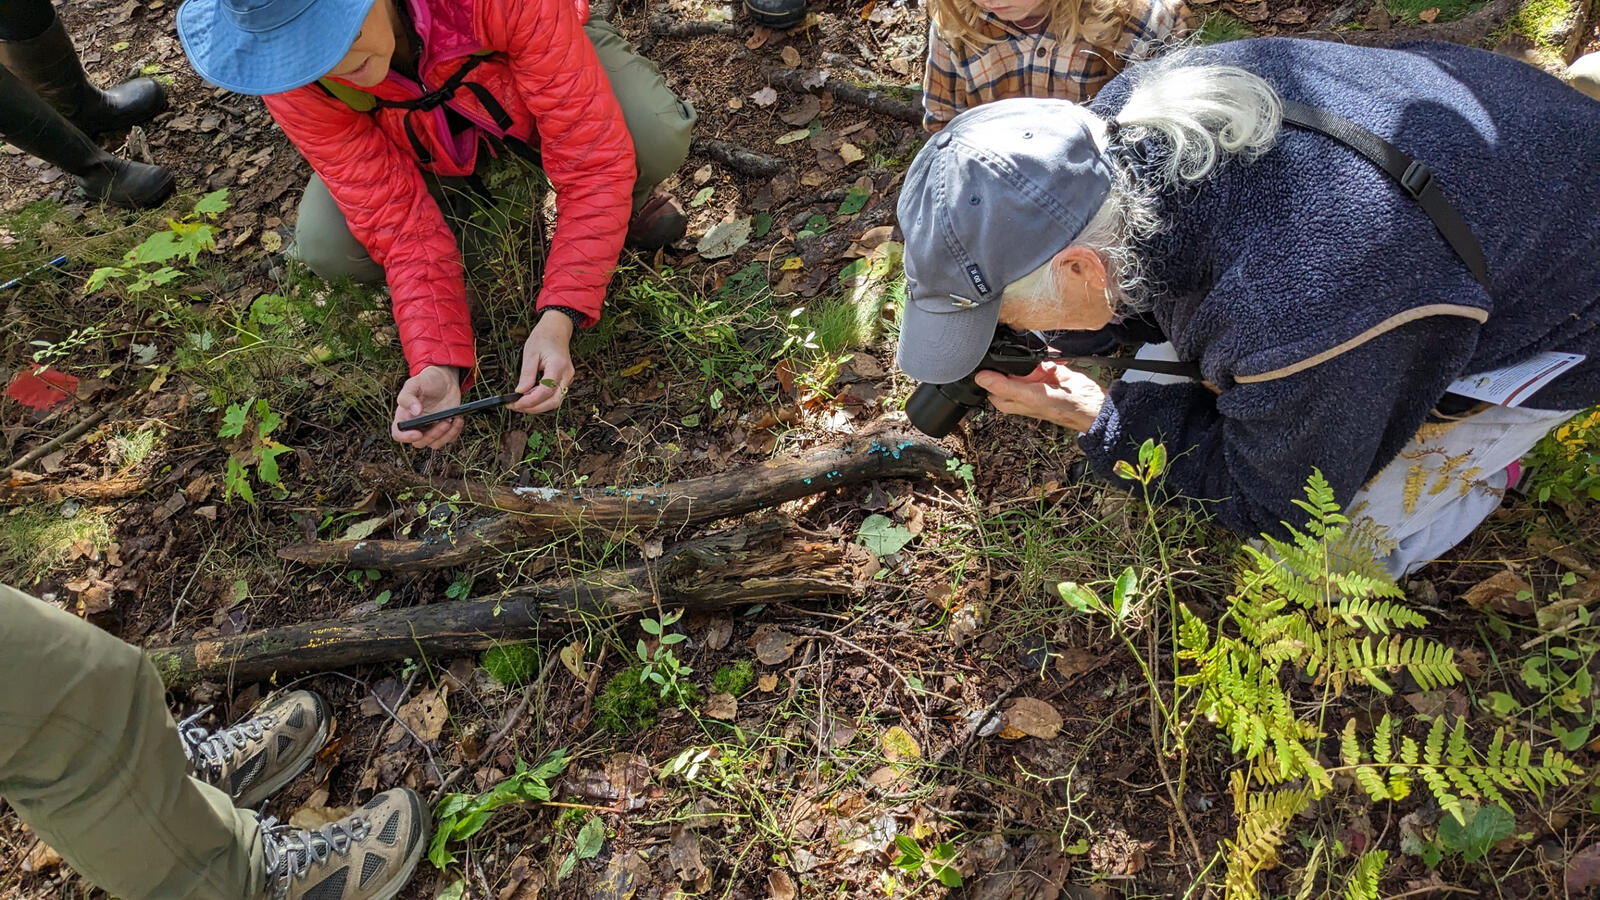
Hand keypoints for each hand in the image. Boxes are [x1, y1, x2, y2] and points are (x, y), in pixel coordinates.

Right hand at [391, 365, 463, 447]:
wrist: (444, 380)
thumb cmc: (426, 381)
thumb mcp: (414, 383)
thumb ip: (408, 396)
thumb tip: (415, 411)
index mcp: (404, 416)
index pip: (398, 434)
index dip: (405, 438)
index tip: (418, 433)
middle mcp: (416, 426)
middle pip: (420, 442)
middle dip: (433, 435)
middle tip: (444, 421)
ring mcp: (431, 429)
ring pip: (435, 444)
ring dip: (446, 435)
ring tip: (454, 419)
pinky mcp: (445, 430)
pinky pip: (449, 439)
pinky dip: (455, 432)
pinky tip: (458, 419)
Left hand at [508, 311, 575, 414]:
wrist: (556, 330)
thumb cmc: (543, 338)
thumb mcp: (530, 353)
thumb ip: (527, 374)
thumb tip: (520, 392)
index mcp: (558, 366)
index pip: (546, 391)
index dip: (530, 400)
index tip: (515, 403)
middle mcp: (567, 375)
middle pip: (553, 401)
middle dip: (534, 408)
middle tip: (516, 406)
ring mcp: (568, 379)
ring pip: (555, 401)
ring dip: (538, 406)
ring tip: (520, 402)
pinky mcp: (565, 381)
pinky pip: (555, 395)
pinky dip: (542, 400)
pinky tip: (529, 397)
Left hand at [975, 361, 1106, 431]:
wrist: (1090, 402)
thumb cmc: (1062, 408)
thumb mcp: (1030, 396)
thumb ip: (1004, 387)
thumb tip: (981, 377)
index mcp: (1007, 399)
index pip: (987, 381)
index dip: (989, 369)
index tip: (997, 361)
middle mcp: (1017, 389)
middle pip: (1003, 366)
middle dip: (1013, 359)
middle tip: (1029, 366)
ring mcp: (1031, 379)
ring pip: (1021, 359)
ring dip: (1032, 358)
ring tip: (1045, 368)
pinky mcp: (1044, 369)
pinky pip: (1038, 356)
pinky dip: (1046, 357)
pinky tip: (1054, 366)